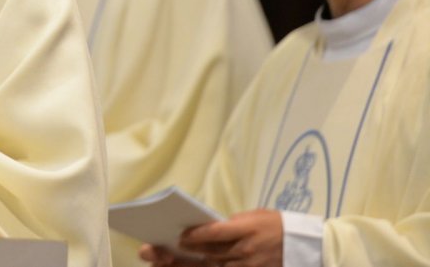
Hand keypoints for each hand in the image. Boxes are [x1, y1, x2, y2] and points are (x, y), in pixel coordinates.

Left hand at [139, 210, 282, 266]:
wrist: (306, 243)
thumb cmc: (276, 223)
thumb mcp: (254, 216)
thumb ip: (232, 223)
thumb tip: (210, 228)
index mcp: (245, 229)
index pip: (214, 233)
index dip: (195, 235)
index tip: (181, 236)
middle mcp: (245, 249)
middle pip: (211, 253)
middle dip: (190, 252)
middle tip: (171, 249)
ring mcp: (249, 265)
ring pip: (217, 266)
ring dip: (198, 265)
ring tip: (178, 262)